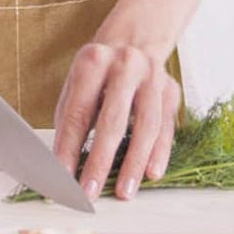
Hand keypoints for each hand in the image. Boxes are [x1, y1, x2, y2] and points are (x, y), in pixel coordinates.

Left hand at [51, 38, 179, 201]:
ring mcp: (152, 76)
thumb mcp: (77, 85)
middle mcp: (125, 65)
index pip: (79, 111)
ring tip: (123, 191)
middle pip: (112, 120)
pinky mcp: (171, 90)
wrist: (134, 41)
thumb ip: (70, 121)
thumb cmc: (98, 74)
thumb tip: (62, 166)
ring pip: (146, 125)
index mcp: (93, 61)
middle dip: (100, 160)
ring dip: (134, 163)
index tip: (62, 176)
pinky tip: (151, 173)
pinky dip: (160, 153)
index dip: (69, 146)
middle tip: (89, 191)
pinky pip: (167, 126)